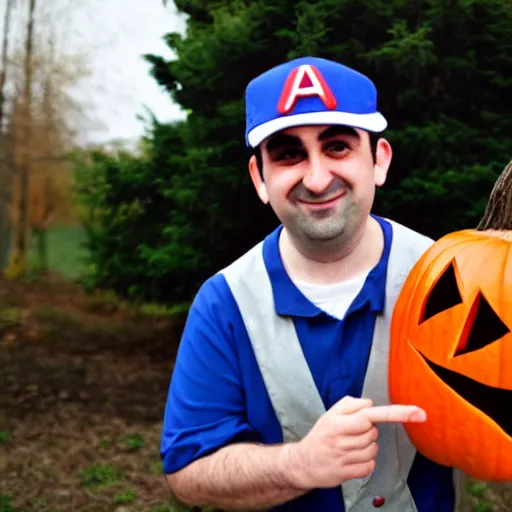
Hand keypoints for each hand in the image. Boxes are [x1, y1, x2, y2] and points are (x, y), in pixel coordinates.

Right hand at [287, 396, 425, 488]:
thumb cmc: (321, 435)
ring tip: (351, 447)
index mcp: (337, 421)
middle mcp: (340, 439)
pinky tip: (353, 459)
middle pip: (373, 433)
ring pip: (373, 449)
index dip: (396, 413)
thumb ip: (351, 404)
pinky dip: (366, 462)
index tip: (418, 412)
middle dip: (367, 432)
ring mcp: (343, 457)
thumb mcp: (331, 414)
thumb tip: (371, 404)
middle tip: (351, 434)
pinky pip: (370, 466)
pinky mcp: (345, 473)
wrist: (303, 462)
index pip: (370, 415)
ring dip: (367, 447)